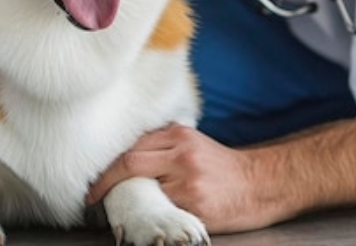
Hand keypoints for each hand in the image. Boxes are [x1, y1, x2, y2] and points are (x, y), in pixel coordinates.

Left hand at [87, 124, 268, 234]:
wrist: (261, 184)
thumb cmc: (222, 167)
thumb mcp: (194, 145)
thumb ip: (163, 147)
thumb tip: (124, 160)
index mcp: (180, 136)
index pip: (131, 148)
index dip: (107, 168)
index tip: (94, 184)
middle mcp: (182, 155)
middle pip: (130, 163)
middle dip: (106, 182)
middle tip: (94, 197)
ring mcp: (189, 182)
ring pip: (144, 191)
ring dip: (131, 202)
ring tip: (125, 210)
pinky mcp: (196, 206)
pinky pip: (164, 212)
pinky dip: (154, 216)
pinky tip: (153, 220)